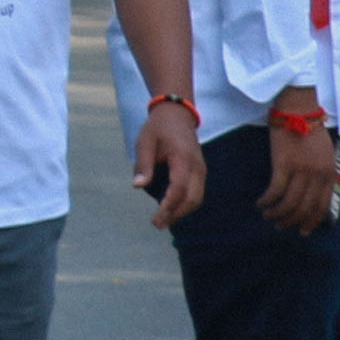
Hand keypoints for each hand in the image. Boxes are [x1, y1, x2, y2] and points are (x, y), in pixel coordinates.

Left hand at [133, 106, 208, 225]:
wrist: (176, 114)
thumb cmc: (158, 128)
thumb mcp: (144, 142)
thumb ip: (143, 165)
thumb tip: (138, 186)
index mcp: (183, 158)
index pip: (179, 189)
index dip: (168, 206)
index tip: (156, 219)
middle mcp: (197, 166)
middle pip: (193, 198)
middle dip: (176, 214)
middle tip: (157, 224)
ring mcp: (201, 169)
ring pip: (197, 198)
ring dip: (182, 212)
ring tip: (163, 220)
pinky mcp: (199, 171)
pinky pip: (196, 192)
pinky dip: (185, 204)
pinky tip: (171, 209)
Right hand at [256, 112, 339, 230]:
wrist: (298, 111)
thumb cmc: (310, 130)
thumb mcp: (325, 155)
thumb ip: (321, 173)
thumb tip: (311, 192)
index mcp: (329, 174)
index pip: (322, 206)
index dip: (311, 221)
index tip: (302, 230)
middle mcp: (317, 176)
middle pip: (304, 208)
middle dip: (292, 221)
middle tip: (280, 226)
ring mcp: (301, 171)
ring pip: (289, 203)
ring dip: (277, 214)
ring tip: (268, 216)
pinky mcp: (283, 165)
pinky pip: (275, 191)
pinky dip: (267, 201)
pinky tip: (260, 203)